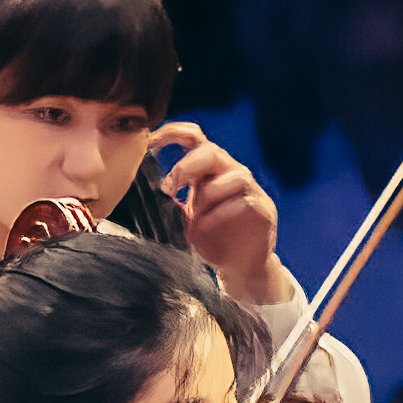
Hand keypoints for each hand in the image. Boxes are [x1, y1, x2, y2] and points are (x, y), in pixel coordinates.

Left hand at [156, 128, 290, 298]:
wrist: (240, 269)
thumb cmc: (212, 240)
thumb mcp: (183, 217)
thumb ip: (170, 199)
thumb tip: (139, 187)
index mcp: (208, 171)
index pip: (193, 138)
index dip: (172, 134)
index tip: (151, 145)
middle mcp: (230, 174)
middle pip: (213, 151)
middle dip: (188, 166)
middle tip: (169, 187)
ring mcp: (250, 191)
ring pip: (234, 174)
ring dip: (209, 192)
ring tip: (196, 214)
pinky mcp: (263, 210)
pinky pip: (245, 201)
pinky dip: (222, 212)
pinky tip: (207, 226)